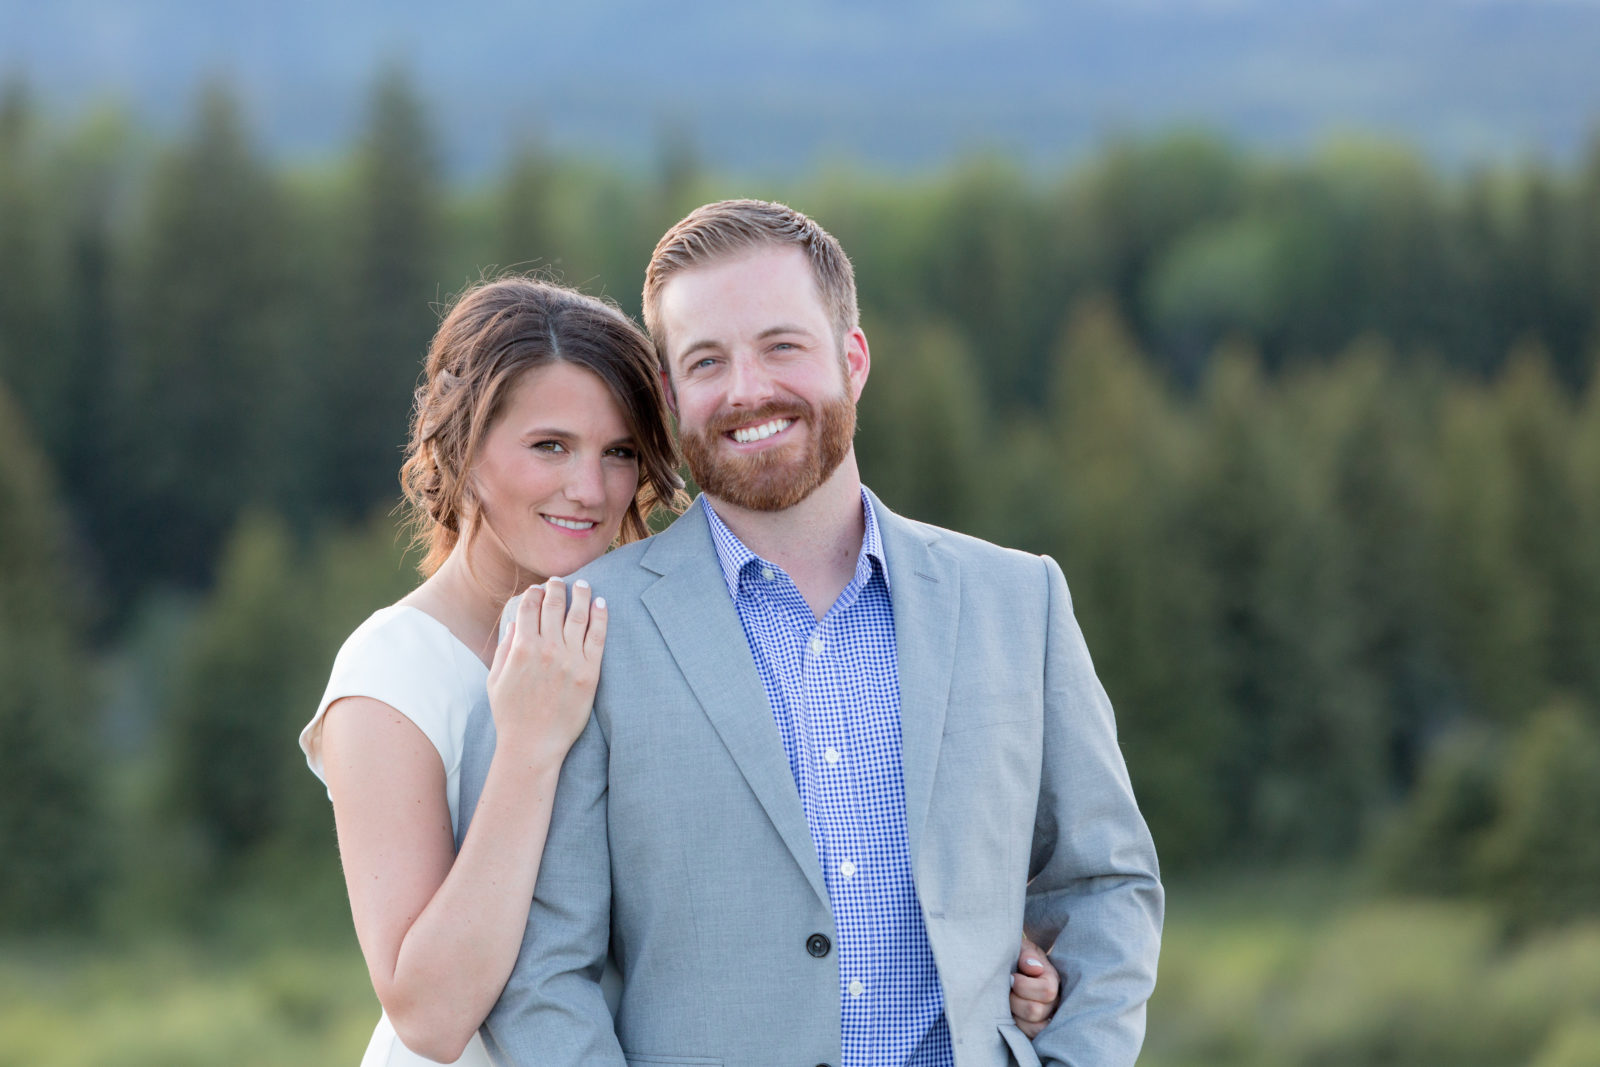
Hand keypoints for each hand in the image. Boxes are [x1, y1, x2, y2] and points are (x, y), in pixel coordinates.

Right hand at [486, 577, 606, 770]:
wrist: (533, 745)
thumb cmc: (511, 715)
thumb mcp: (496, 680)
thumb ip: (505, 649)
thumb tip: (516, 623)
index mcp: (521, 649)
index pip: (530, 608)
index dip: (534, 593)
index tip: (538, 587)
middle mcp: (547, 650)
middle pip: (554, 607)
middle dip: (557, 588)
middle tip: (560, 580)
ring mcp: (570, 660)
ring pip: (579, 617)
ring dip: (581, 596)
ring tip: (584, 585)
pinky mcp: (590, 673)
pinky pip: (597, 638)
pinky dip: (601, 617)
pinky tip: (602, 604)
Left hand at [1010, 936, 1061, 1038]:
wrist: (1011, 970)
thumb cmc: (1016, 958)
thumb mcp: (1021, 948)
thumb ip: (1027, 954)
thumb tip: (1034, 968)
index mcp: (1052, 980)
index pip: (1047, 990)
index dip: (1023, 985)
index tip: (1011, 977)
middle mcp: (1054, 1002)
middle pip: (1036, 1011)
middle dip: (1014, 1000)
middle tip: (1007, 992)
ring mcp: (1046, 1019)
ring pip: (1034, 1029)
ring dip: (1015, 1016)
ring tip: (1007, 1005)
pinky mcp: (1035, 1031)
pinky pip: (1029, 1040)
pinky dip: (1016, 1029)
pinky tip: (1010, 1016)